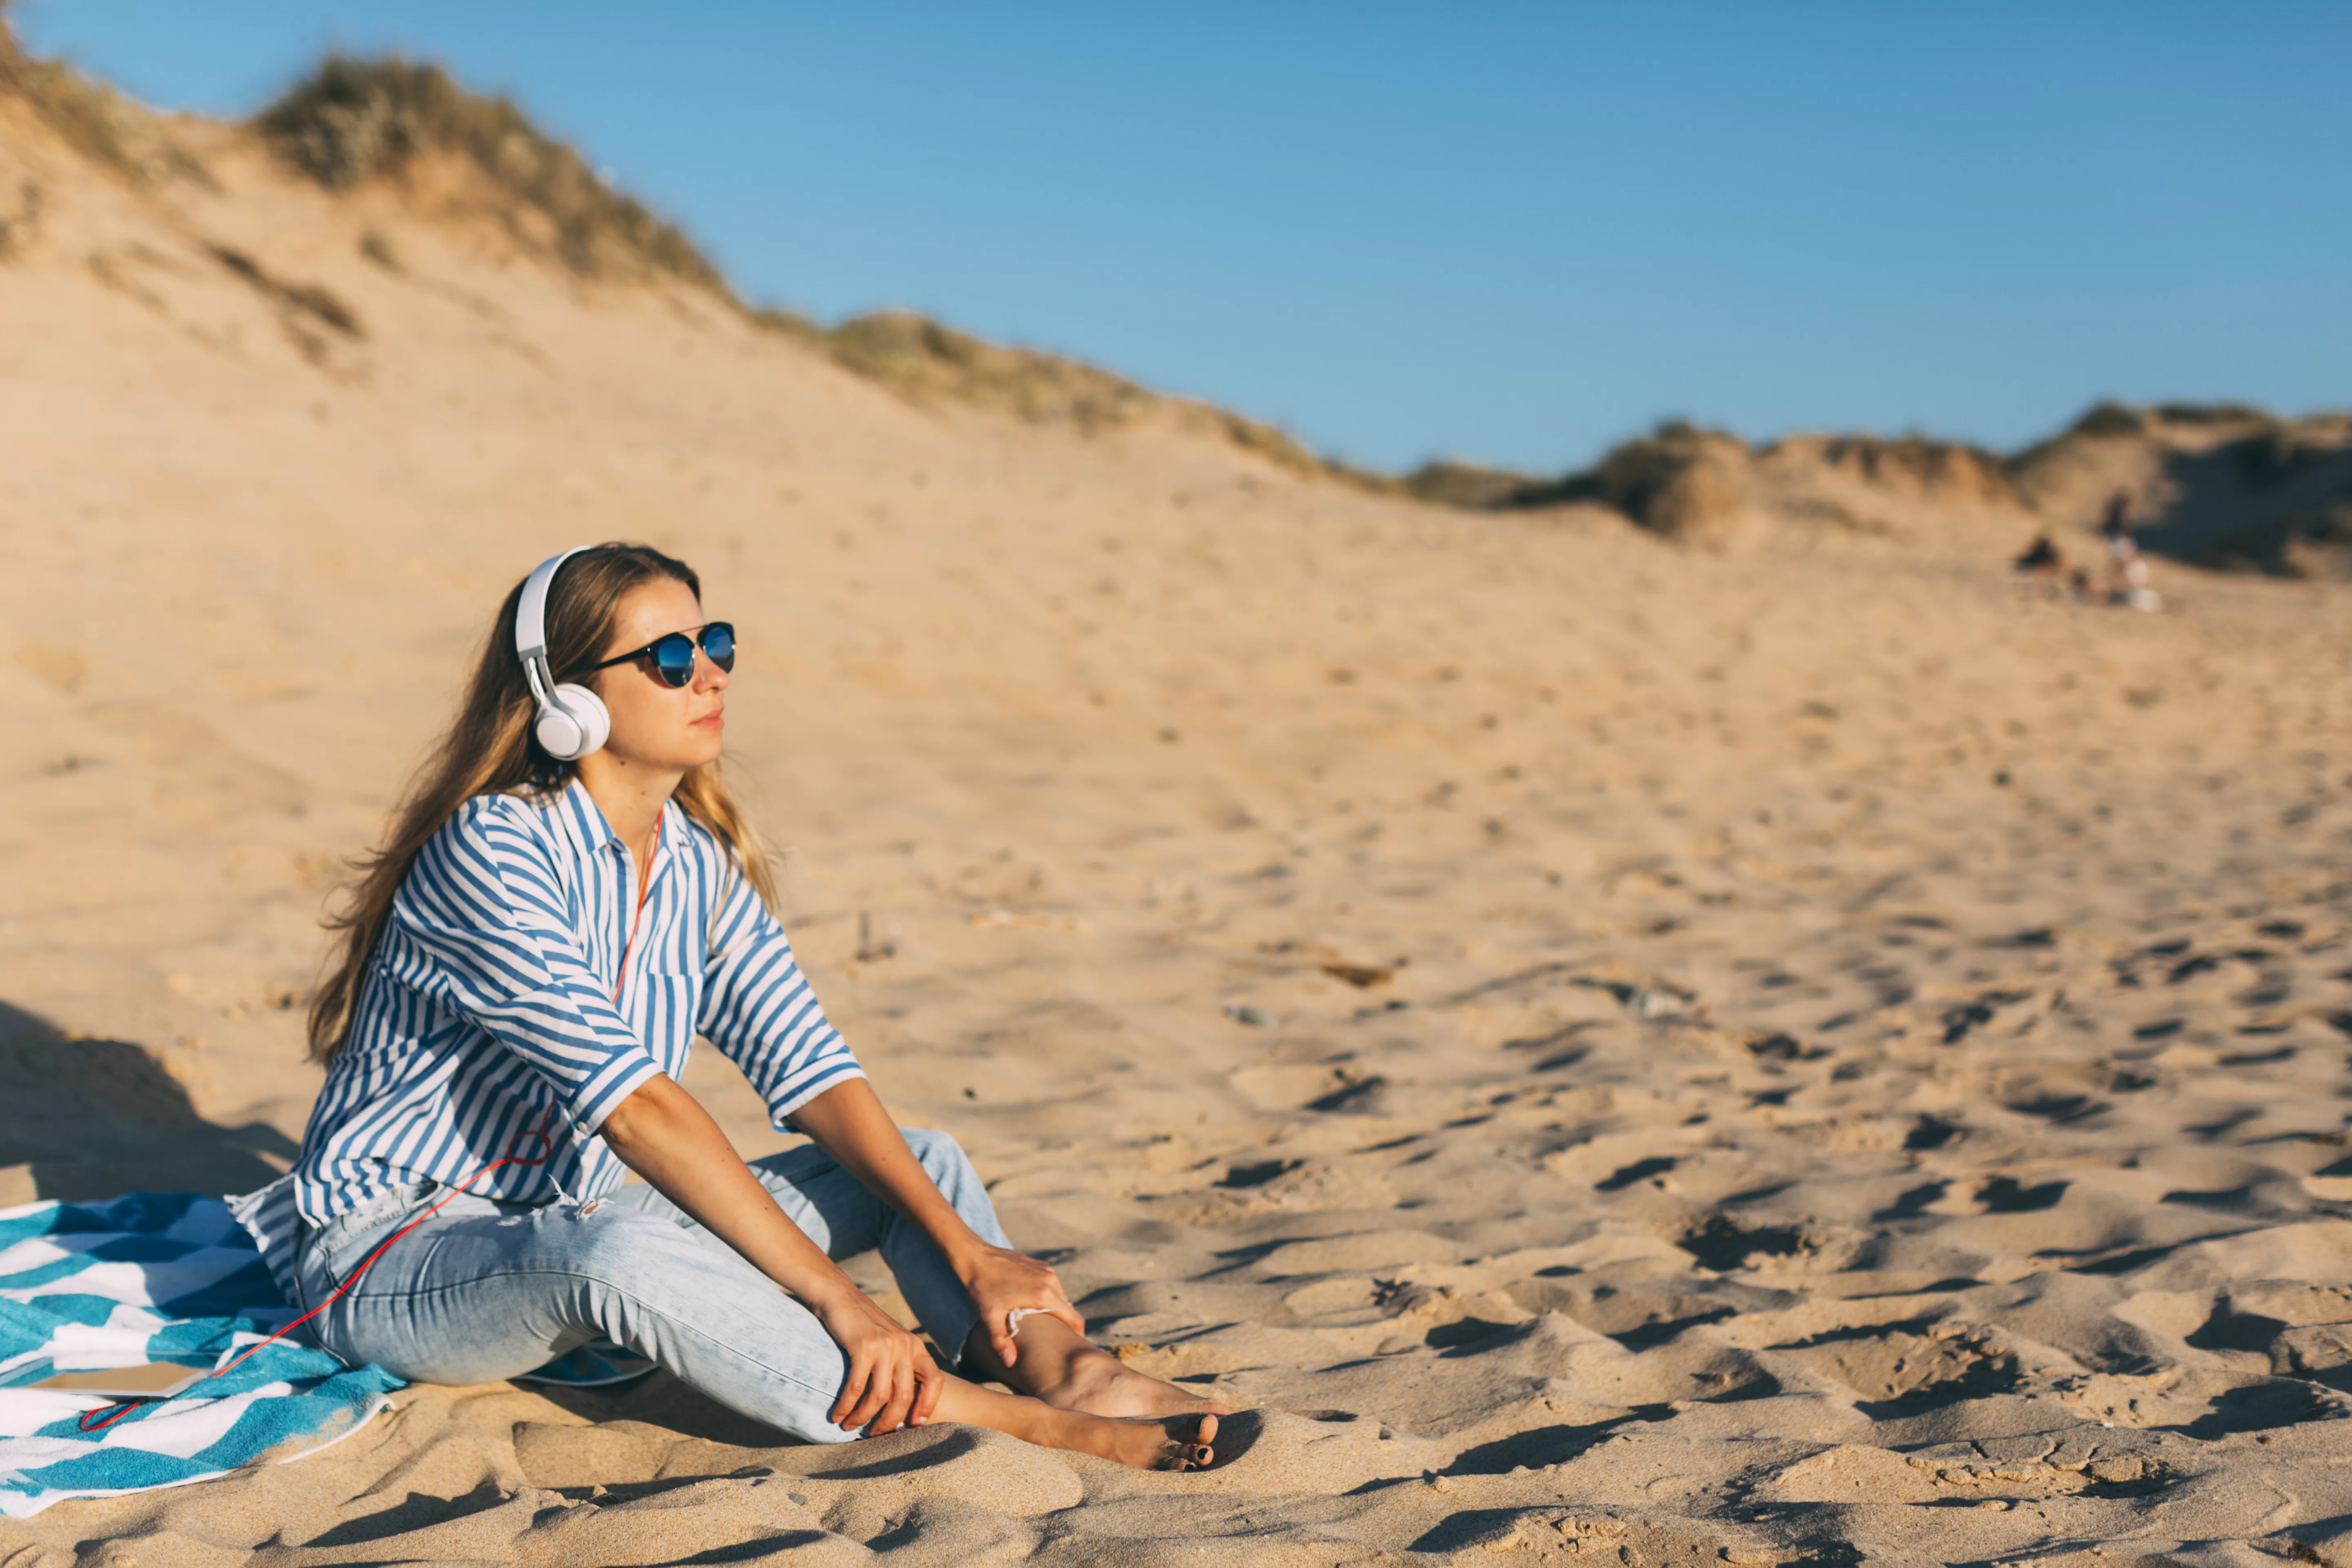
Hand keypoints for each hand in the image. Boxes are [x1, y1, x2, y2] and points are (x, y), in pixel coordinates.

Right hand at [812, 1287, 943, 1434]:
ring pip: (880, 1396)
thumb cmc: (864, 1326)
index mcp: (916, 1347)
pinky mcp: (863, 1347)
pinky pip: (857, 1386)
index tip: (914, 1426)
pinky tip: (837, 1415)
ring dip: (864, 1417)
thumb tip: (901, 1405)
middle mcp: (905, 1346)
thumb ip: (899, 1365)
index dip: (927, 1406)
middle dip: (890, 1422)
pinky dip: (847, 1405)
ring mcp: (885, 1346)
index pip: (935, 1380)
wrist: (840, 1298)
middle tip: (875, 1435)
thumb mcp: (891, 1342)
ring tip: (850, 1426)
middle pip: (904, 1396)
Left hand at [958, 1244, 1084, 1366]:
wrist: (975, 1256)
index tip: (1073, 1347)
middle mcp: (1050, 1281)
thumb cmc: (982, 1287)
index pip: (1074, 1318)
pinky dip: (1048, 1296)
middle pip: (1068, 1309)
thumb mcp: (989, 1316)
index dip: (1078, 1335)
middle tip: (1053, 1340)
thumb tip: (1010, 1362)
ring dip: (1055, 1310)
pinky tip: (1033, 1305)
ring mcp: (1046, 1271)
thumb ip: (1001, 1340)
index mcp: (1044, 1295)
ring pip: (1060, 1296)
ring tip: (1042, 1324)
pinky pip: (1052, 1285)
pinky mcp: (1041, 1265)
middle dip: (1064, 1325)